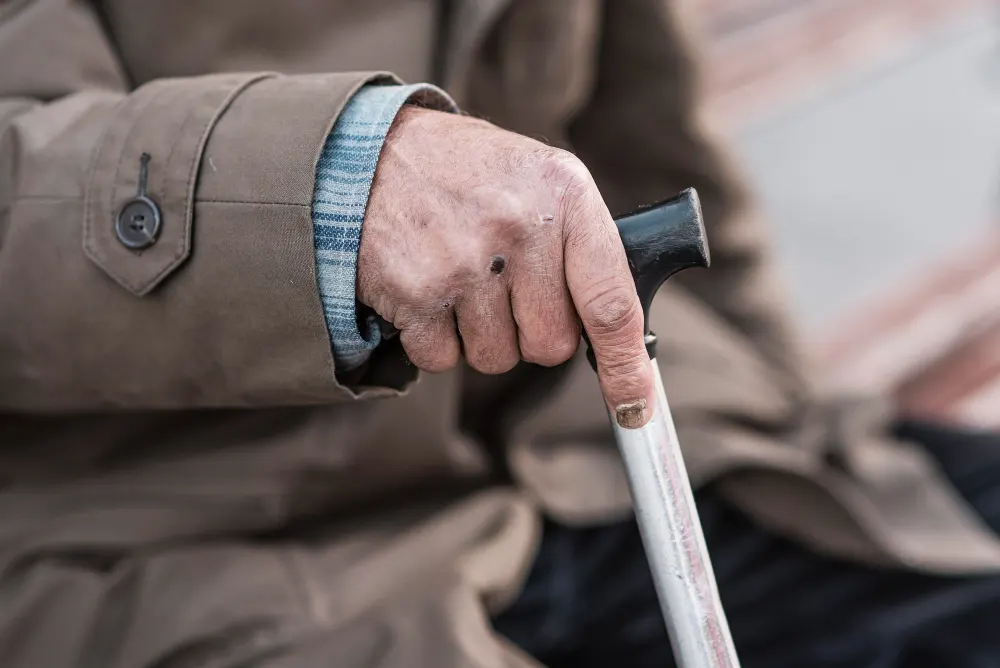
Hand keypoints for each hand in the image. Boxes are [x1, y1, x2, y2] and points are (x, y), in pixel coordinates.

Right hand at [358, 107, 652, 427]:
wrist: (370, 154)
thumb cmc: (470, 176)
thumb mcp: (540, 180)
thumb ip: (582, 247)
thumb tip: (618, 339)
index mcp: (565, 195)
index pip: (611, 302)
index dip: (626, 367)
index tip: (635, 408)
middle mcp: (519, 228)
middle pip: (551, 345)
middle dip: (531, 331)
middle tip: (505, 286)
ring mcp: (464, 264)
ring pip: (497, 358)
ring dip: (480, 335)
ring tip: (461, 277)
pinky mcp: (416, 294)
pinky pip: (444, 360)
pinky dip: (436, 339)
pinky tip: (429, 288)